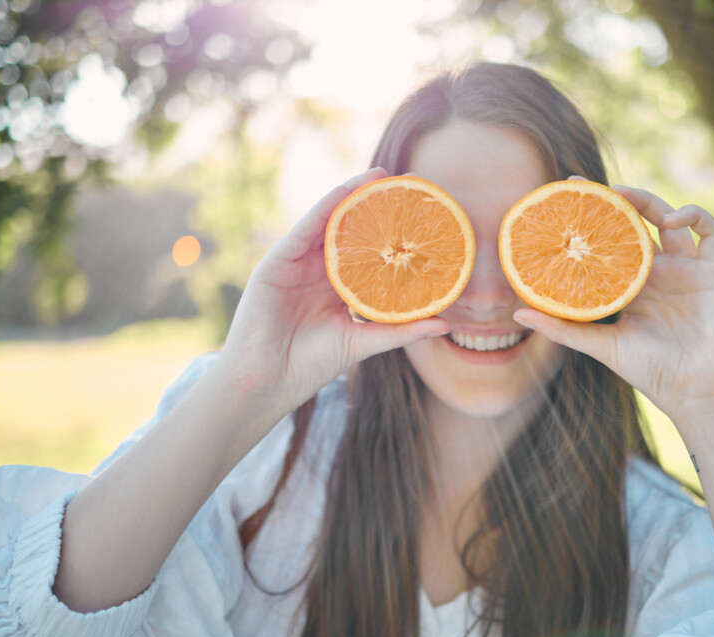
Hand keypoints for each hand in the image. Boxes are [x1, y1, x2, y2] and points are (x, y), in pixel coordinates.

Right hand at [213, 167, 448, 413]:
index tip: (423, 214)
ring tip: (379, 177)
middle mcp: (318, 270)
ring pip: (326, 221)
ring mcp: (296, 264)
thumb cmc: (310, 365)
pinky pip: (303, 230)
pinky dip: (323, 209)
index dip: (392, 231)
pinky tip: (343, 193)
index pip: (369, 250)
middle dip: (375, 205)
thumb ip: (401, 330)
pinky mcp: (276, 263)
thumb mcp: (363, 343)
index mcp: (338, 286)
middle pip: (350, 229)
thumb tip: (446, 324)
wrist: (267, 381)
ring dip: (351, 196)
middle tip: (408, 183)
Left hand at [512, 186, 713, 427]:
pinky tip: (670, 218)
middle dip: (613, 200)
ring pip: (669, 218)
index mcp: (633, 286)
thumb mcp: (600, 345)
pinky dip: (693, 214)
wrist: (696, 391)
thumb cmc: (651, 371)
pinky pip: (710, 229)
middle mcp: (659, 272)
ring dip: (648, 200)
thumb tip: (515, 314)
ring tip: (621, 194)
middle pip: (636, 222)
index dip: (591, 218)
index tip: (562, 198)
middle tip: (583, 187)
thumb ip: (561, 327)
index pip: (609, 241)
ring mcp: (687, 269)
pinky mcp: (713, 270)